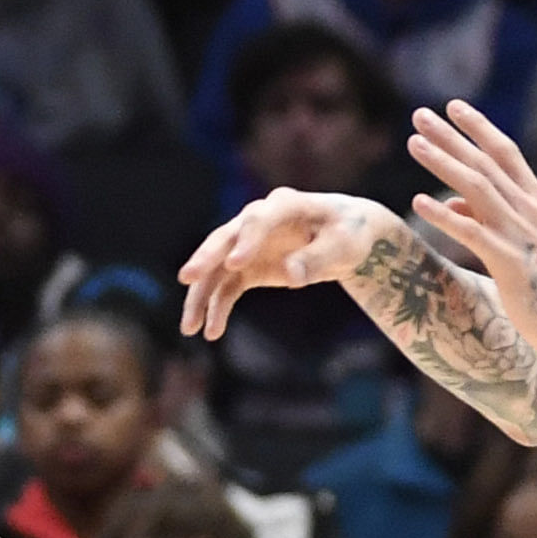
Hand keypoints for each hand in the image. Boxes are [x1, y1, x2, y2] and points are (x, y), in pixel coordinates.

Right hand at [178, 189, 402, 340]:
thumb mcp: (344, 246)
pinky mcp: (248, 266)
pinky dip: (217, 308)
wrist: (345, 235)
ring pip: (217, 267)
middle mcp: (258, 220)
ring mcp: (249, 243)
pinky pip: (227, 287)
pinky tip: (212, 332)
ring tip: (190, 327)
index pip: (259, 220)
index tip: (236, 264)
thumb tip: (292, 276)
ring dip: (201, 295)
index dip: (247, 241)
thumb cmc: (348, 233)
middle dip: (206, 260)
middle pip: (225, 238)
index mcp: (286, 205)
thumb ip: (317, 258)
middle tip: (188, 278)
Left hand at [405, 103, 536, 367]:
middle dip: (452, 137)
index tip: (452, 106)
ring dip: (443, 163)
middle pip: (486, 163)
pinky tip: (418, 202)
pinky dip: (444, 216)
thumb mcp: (518, 243)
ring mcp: (521, 236)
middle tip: (419, 115)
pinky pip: (472, 233)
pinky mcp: (510, 263)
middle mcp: (531, 211)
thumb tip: (450, 202)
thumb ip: (486, 218)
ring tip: (413, 143)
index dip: (479, 127)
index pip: (506, 152)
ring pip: (477, 189)